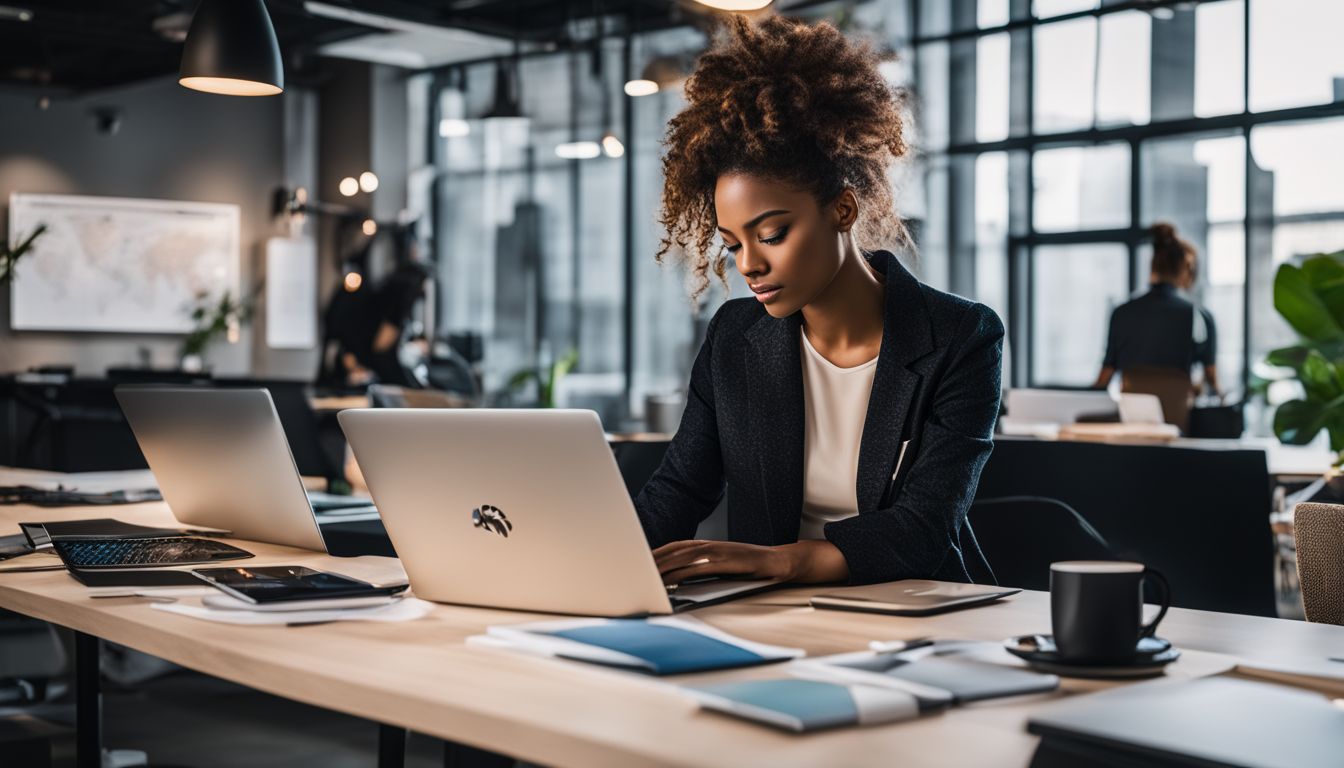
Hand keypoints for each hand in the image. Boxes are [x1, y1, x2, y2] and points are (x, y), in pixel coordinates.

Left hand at [652, 539, 848, 585]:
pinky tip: (672, 580)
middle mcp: (710, 545)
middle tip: (633, 567)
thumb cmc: (750, 568)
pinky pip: (700, 567)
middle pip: (674, 550)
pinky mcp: (727, 561)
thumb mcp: (722, 567)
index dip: (656, 553)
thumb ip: (703, 570)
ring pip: (683, 557)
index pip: (675, 547)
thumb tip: (679, 581)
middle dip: (653, 558)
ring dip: (663, 566)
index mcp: (707, 545)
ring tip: (646, 575)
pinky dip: (683, 573)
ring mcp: (718, 551)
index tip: (638, 561)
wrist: (779, 562)